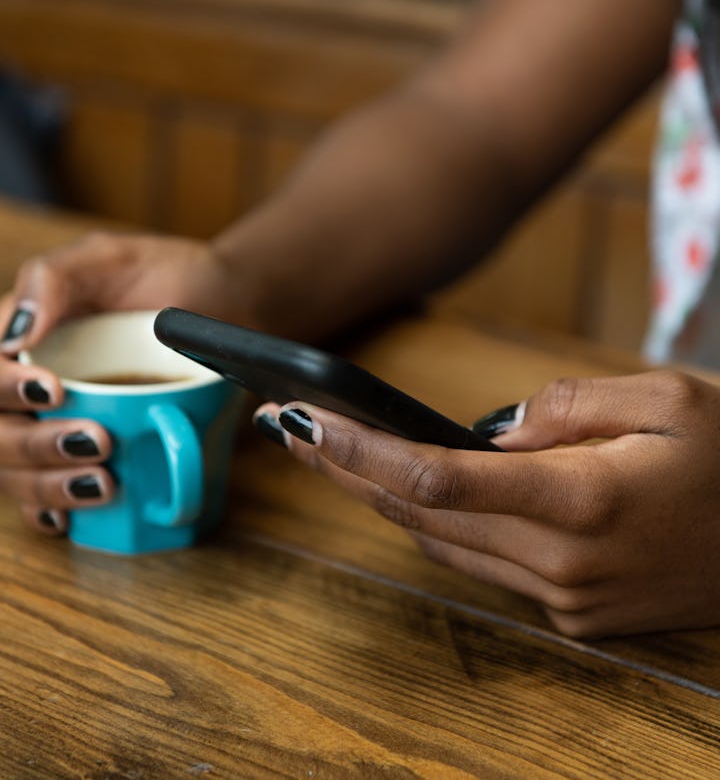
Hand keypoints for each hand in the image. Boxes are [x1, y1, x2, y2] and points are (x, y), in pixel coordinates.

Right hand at [0, 230, 236, 534]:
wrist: (227, 303)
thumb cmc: (168, 274)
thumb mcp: (110, 258)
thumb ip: (55, 280)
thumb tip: (11, 336)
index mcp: (20, 335)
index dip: (4, 389)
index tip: (54, 392)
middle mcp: (27, 382)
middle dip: (33, 444)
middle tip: (96, 441)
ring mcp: (54, 421)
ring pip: (15, 470)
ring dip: (48, 485)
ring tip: (101, 483)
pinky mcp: (86, 450)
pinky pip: (48, 491)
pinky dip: (50, 508)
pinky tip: (68, 517)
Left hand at [253, 370, 719, 637]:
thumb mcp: (665, 397)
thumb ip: (568, 405)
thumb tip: (492, 431)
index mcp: (583, 502)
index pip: (437, 478)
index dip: (362, 452)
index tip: (307, 421)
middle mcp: (564, 565)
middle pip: (422, 515)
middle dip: (348, 471)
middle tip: (291, 427)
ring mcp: (567, 600)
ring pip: (445, 543)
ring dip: (382, 499)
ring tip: (329, 453)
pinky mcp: (576, 614)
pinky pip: (484, 563)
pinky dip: (439, 525)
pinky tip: (404, 495)